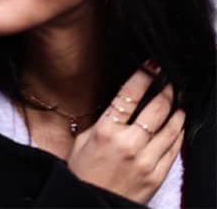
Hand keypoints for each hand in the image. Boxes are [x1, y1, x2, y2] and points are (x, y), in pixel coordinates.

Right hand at [66, 65, 184, 203]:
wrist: (90, 202)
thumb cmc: (82, 171)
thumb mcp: (83, 139)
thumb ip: (103, 120)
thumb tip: (121, 102)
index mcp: (105, 130)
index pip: (129, 96)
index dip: (143, 77)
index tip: (152, 66)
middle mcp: (128, 143)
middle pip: (156, 109)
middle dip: (166, 91)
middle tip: (169, 82)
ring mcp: (146, 160)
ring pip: (171, 128)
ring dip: (177, 111)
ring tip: (178, 101)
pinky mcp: (157, 174)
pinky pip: (174, 149)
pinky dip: (179, 133)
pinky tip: (178, 125)